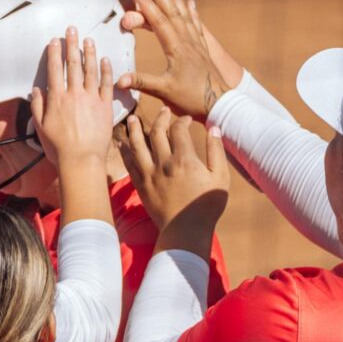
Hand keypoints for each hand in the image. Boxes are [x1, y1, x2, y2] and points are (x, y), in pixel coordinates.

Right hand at [30, 28, 114, 167]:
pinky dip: (106, 70)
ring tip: (88, 40)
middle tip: (72, 30)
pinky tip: (105, 60)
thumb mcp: (40, 127)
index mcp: (57, 98)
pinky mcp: (105, 106)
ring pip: (91, 70)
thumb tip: (36, 90)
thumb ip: (38, 106)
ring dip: (90, 53)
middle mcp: (74, 94)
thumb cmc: (59, 147)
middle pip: (73, 64)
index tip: (55, 41)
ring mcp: (91, 99)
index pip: (55, 69)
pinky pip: (106, 84)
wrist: (81, 160)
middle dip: (72, 45)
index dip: (54, 53)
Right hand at [115, 0, 229, 120]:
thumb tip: (117, 79)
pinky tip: (190, 3)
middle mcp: (187, 41)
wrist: (221, 104)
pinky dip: (191, 12)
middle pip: (171, 11)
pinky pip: (196, 25)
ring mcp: (196, 43)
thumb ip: (141, 82)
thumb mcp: (164, 91)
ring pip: (184, 14)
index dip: (146, 4)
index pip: (158, 21)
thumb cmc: (192, 98)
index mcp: (176, 48)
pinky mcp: (202, 49)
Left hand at [118, 108, 228, 242]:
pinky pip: (129, 163)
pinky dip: (125, 151)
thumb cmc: (206, 205)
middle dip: (160, 118)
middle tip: (162, 111)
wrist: (185, 230)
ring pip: (137, 145)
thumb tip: (214, 129)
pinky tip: (122, 143)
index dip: (181, 120)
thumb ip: (216, 151)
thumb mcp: (220, 177)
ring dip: (134, 130)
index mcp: (184, 160)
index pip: (178, 130)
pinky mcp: (140, 185)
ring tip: (132, 119)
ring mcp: (149, 174)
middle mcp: (164, 163)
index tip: (184, 119)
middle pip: (157, 132)